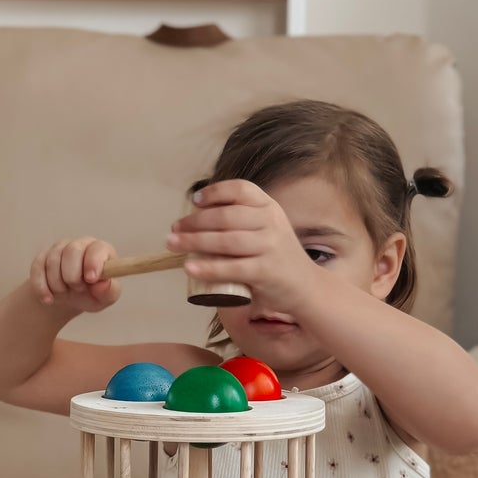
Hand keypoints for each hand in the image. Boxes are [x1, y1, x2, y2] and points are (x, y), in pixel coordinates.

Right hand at [29, 238, 120, 312]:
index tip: (90, 279)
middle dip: (73, 276)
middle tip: (77, 289)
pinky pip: (38, 269)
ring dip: (58, 284)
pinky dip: (42, 288)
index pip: (97, 249)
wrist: (69, 299)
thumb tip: (103, 284)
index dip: (93, 263)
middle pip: (72, 251)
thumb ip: (109, 291)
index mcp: (100, 251)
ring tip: (65, 293)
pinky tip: (48, 299)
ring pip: (53, 261)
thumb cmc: (92, 294)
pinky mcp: (42, 258)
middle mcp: (80, 245)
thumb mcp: (105, 298)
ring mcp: (59, 249)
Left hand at [167, 182, 319, 313]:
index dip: (215, 192)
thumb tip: (195, 219)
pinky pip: (232, 268)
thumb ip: (241, 220)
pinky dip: (208, 268)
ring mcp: (270, 247)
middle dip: (194, 222)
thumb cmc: (276, 257)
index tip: (194, 201)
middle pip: (226, 217)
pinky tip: (190, 268)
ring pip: (225, 241)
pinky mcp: (265, 272)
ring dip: (194, 242)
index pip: (240, 190)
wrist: (305, 287)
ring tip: (172, 244)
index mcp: (269, 208)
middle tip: (174, 230)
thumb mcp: (266, 229)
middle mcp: (271, 223)